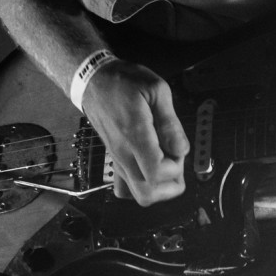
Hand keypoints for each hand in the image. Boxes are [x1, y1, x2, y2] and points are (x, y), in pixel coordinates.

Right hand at [80, 58, 189, 204]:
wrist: (93, 81)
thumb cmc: (124, 82)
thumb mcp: (156, 90)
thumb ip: (170, 123)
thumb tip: (181, 149)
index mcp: (134, 136)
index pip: (156, 174)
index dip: (175, 168)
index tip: (178, 149)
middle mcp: (123, 154)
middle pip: (147, 194)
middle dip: (170, 183)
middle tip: (175, 158)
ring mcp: (116, 160)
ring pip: (137, 194)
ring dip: (159, 185)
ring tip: (166, 159)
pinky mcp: (114, 160)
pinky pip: (125, 188)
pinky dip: (142, 184)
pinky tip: (151, 166)